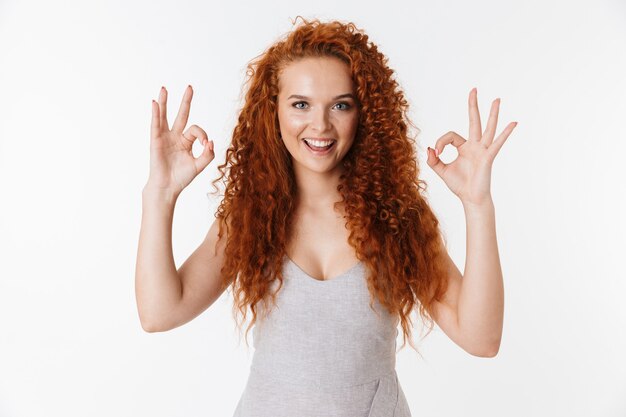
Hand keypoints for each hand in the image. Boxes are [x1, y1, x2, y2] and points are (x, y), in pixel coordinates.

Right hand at [145, 85, 214, 195]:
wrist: (168, 187)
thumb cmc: (181, 178)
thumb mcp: (199, 166)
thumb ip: (208, 154)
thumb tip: (211, 141)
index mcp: (186, 142)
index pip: (196, 129)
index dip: (203, 135)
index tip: (205, 145)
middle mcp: (175, 137)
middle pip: (181, 115)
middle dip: (186, 101)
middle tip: (190, 87)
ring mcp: (165, 137)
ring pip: (165, 116)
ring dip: (164, 102)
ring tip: (164, 88)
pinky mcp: (156, 141)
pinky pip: (155, 124)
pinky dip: (155, 114)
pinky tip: (154, 103)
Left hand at [426, 88, 517, 206]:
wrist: (470, 198)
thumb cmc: (459, 185)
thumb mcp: (441, 171)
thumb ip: (433, 160)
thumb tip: (429, 148)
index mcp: (464, 147)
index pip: (450, 135)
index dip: (440, 142)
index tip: (436, 153)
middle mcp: (475, 146)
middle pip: (474, 121)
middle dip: (473, 105)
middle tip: (473, 89)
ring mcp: (483, 150)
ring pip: (488, 128)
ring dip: (492, 114)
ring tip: (497, 99)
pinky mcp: (488, 157)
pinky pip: (497, 143)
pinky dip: (506, 133)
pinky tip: (513, 123)